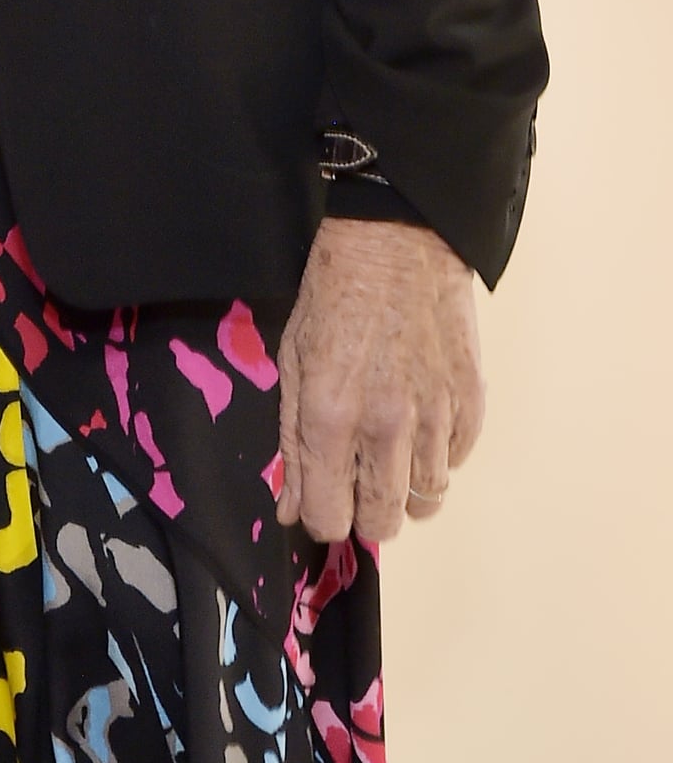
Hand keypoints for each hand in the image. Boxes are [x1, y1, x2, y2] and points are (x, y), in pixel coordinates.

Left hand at [276, 216, 483, 543]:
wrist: (397, 240)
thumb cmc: (333, 293)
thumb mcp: (292, 359)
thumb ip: (292, 441)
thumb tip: (292, 508)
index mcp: (331, 416)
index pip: (331, 518)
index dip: (322, 517)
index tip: (322, 500)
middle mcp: (386, 426)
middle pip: (384, 522)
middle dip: (365, 512)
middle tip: (357, 480)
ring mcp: (435, 416)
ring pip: (426, 501)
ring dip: (405, 486)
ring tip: (390, 449)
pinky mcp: (470, 403)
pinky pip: (456, 462)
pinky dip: (439, 455)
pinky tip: (420, 422)